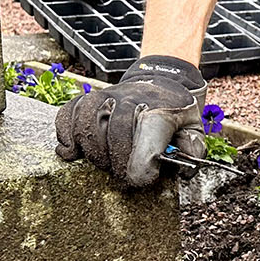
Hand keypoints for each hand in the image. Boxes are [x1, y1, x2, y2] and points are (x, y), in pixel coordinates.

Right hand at [53, 54, 206, 186]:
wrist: (160, 80)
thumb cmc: (174, 112)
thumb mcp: (194, 128)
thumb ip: (193, 151)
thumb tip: (184, 170)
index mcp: (160, 110)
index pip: (146, 138)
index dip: (140, 167)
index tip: (139, 180)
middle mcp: (130, 99)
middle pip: (114, 133)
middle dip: (116, 164)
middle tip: (121, 178)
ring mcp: (106, 96)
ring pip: (88, 123)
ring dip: (92, 151)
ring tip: (101, 164)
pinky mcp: (87, 98)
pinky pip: (68, 113)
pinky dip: (65, 134)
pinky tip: (71, 151)